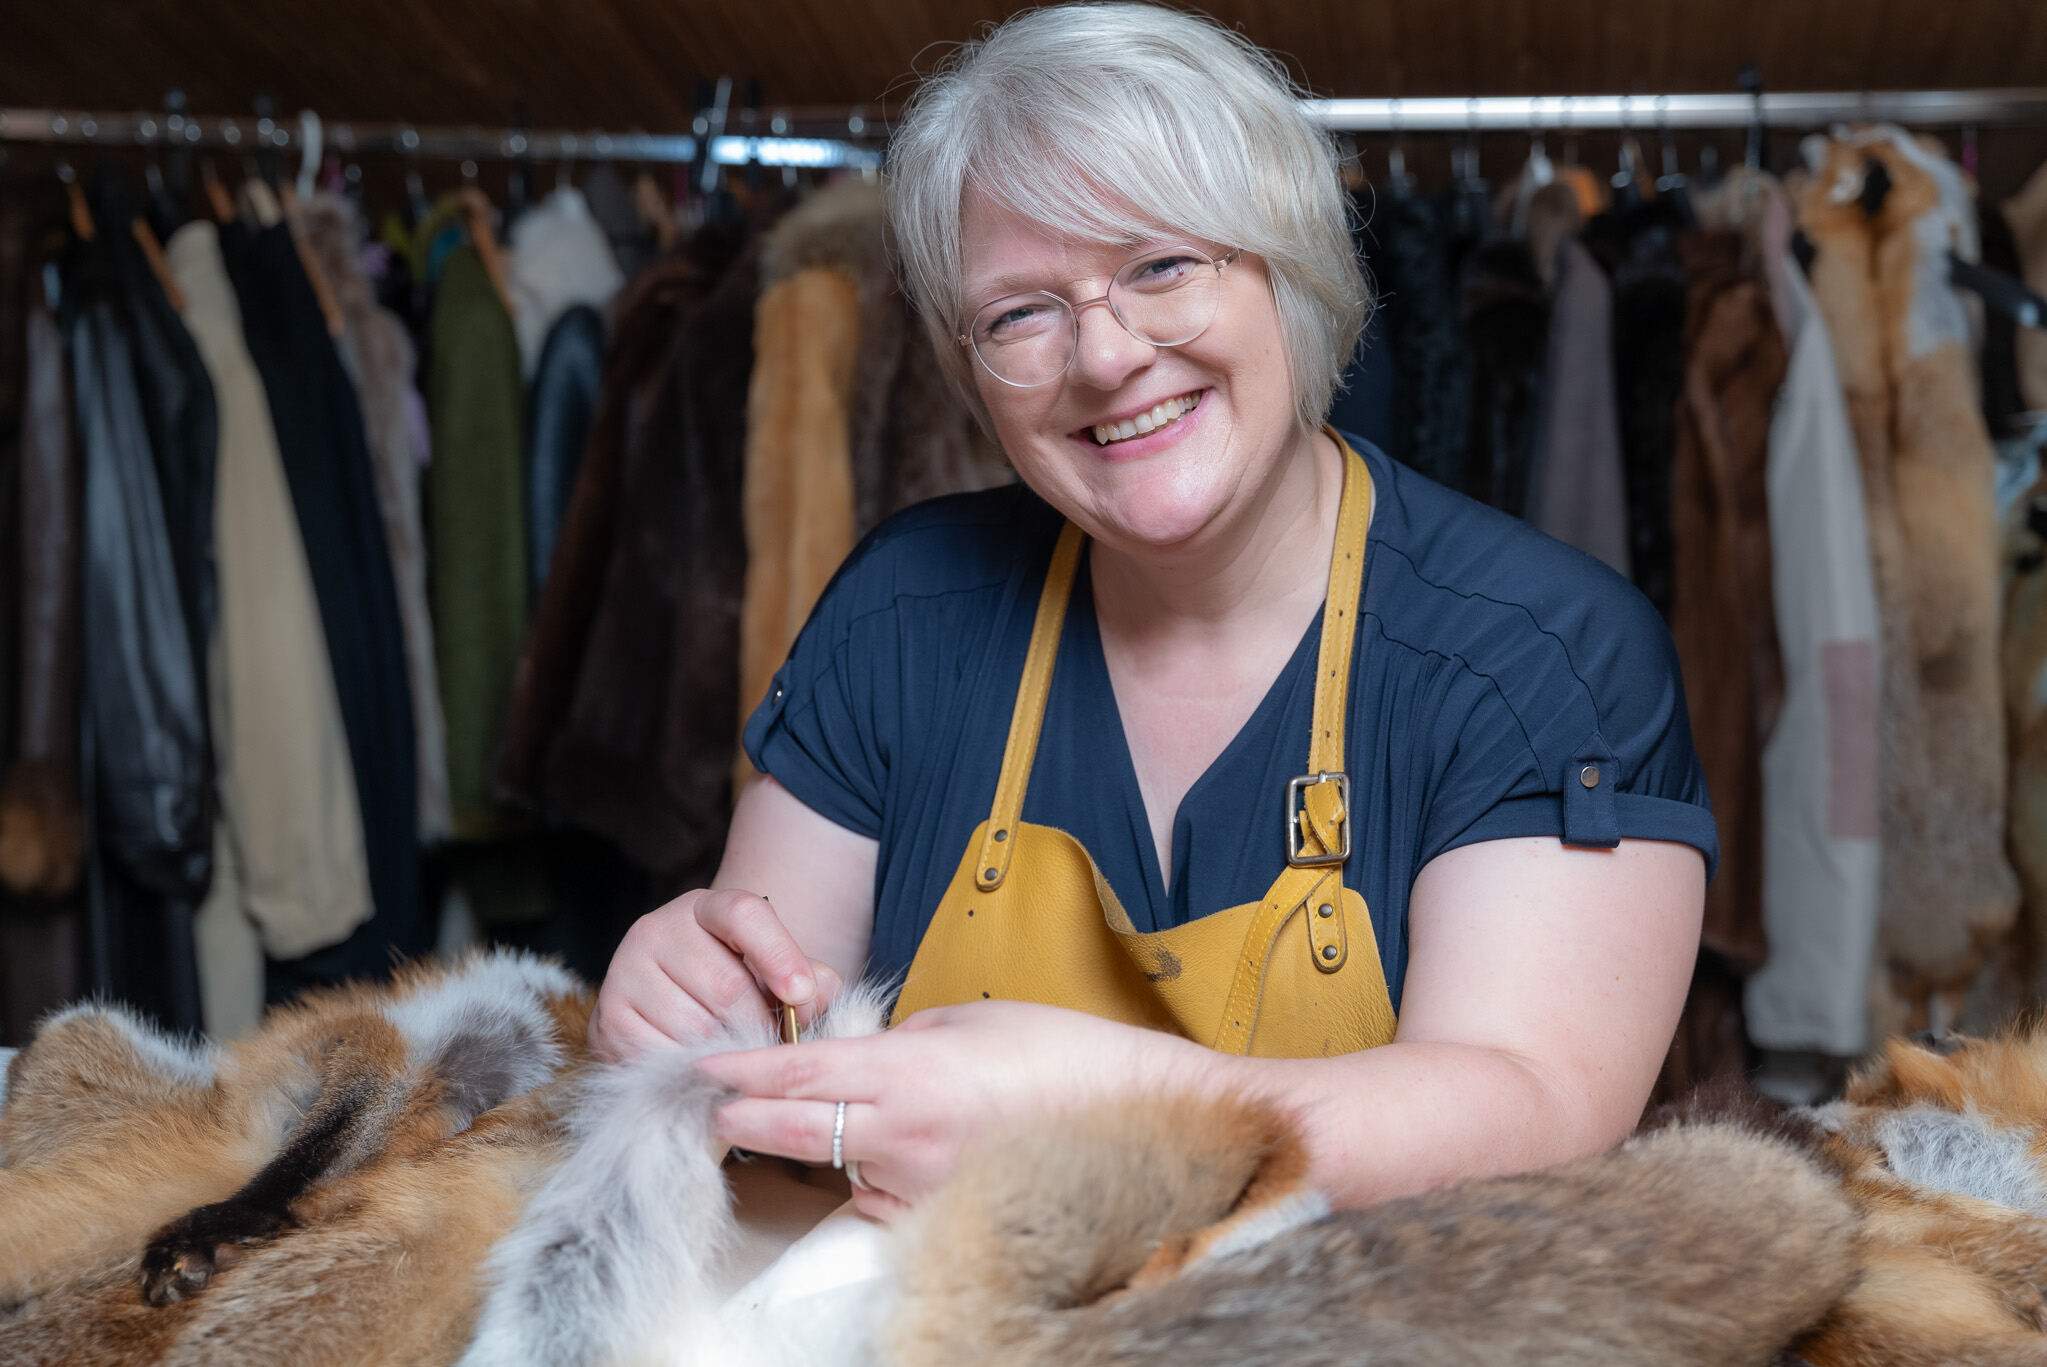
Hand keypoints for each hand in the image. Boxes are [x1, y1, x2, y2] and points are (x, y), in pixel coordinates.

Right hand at [586, 888, 844, 1062]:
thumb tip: (817, 993)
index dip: (779, 955)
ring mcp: (626, 969)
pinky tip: (702, 1068)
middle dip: (760, 1027)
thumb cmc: (735, 987)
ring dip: (727, 1054)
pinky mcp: (609, 1016)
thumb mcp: (775, 972)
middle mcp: (658, 928)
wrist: (670, 1007)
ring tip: (739, 1057)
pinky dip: (691, 1071)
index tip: (802, 994)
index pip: (744, 914)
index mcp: (707, 908)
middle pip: (726, 986)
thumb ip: (810, 979)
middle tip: (775, 1048)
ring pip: (696, 1027)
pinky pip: (661, 1055)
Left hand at [696, 1000, 1212, 1219]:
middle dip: (746, 1120)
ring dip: (827, 1149)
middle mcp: (904, 1134)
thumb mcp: (965, 1022)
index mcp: (908, 1070)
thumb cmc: (1057, 1054)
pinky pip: (882, 1200)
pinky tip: (913, 1154)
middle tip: (711, 1111)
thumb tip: (857, 1060)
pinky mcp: (940, 1219)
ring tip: (863, 1120)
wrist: (1132, 1113)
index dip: (742, 1070)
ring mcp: (920, 1185)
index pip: (800, 1070)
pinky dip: (876, 1179)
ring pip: (840, 1169)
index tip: (701, 1069)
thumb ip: (897, 1041)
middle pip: (794, 1129)